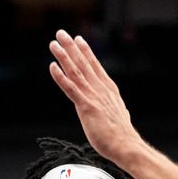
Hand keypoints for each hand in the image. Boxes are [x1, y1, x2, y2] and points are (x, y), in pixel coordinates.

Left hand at [48, 29, 143, 163]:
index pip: (95, 66)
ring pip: (76, 71)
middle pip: (83, 63)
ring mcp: (93, 96)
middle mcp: (101, 89)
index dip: (86, 51)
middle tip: (61, 33)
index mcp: (109, 90)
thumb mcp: (118, 115)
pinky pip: (70, 88)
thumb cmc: (121, 135)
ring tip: (54, 43)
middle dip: (71, 47)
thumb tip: (115, 109)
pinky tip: (52, 66)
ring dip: (63, 56)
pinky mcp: (86, 107)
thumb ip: (112, 108)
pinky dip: (60, 76)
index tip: (78, 39)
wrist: (126, 145)